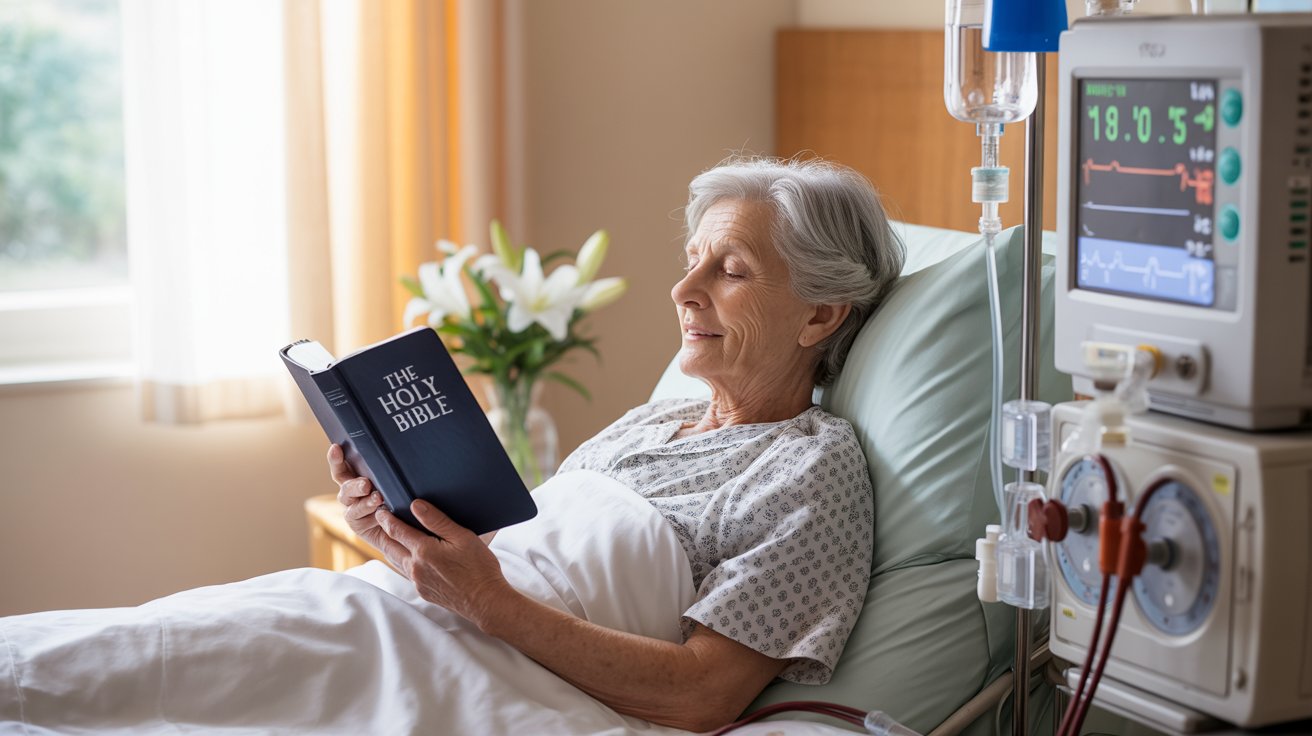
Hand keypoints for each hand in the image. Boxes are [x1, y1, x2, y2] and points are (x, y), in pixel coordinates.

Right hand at [327, 444, 390, 554]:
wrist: (404, 525)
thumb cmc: (399, 496)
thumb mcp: (393, 481)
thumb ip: (387, 471)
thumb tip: (394, 451)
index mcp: (355, 478)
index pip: (342, 468)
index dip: (336, 459)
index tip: (336, 447)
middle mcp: (350, 494)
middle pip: (345, 487)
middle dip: (355, 485)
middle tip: (366, 484)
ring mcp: (353, 511)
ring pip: (354, 507)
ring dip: (365, 503)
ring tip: (378, 499)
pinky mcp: (358, 526)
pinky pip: (362, 521)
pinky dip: (373, 518)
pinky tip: (383, 515)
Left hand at [373, 499, 515, 628]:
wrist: (485, 601)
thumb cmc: (479, 567)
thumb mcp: (462, 537)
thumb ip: (437, 521)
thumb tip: (416, 506)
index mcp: (423, 551)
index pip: (397, 531)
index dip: (387, 519)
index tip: (381, 511)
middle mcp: (415, 568)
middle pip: (390, 547)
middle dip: (384, 533)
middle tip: (381, 521)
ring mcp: (418, 582)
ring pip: (397, 561)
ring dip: (392, 548)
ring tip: (392, 537)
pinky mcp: (424, 592)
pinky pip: (408, 573)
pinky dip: (404, 561)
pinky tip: (411, 557)